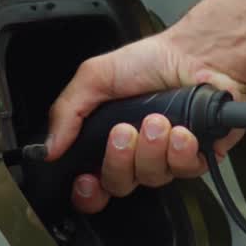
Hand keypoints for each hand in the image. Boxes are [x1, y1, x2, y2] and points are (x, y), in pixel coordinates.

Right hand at [45, 25, 245, 214]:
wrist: (197, 53)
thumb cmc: (152, 61)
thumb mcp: (95, 76)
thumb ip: (66, 111)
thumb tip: (48, 147)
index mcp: (108, 141)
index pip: (91, 184)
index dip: (87, 192)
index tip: (85, 181)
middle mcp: (136, 155)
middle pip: (118, 185)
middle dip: (119, 160)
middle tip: (124, 131)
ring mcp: (167, 159)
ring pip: (152, 178)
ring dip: (151, 148)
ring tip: (157, 120)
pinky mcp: (197, 158)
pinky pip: (185, 171)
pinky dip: (180, 150)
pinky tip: (181, 130)